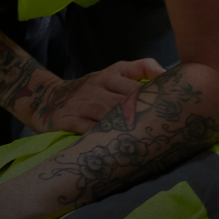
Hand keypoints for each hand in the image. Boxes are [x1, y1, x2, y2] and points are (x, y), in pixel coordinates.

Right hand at [25, 58, 165, 133]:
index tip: (174, 112)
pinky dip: (103, 139)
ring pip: (108, 115)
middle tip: (167, 130)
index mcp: (109, 76)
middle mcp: (96, 88)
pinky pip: (88, 130)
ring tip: (148, 141)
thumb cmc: (88, 89)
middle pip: (125, 102)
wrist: (44, 98)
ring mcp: (82, 104)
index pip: (137, 86)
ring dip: (128, 128)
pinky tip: (119, 149)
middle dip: (145, 115)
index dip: (155, 99)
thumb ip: (140, 68)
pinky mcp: (68, 120)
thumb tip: (167, 72)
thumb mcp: (111, 72)